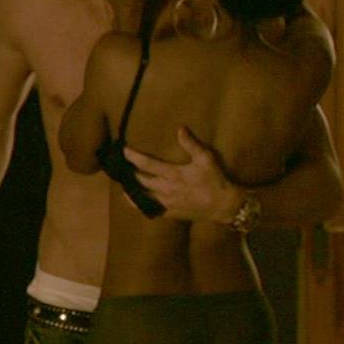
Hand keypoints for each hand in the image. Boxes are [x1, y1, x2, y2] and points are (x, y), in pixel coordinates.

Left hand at [124, 127, 243, 222]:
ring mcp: (166, 203)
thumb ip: (191, 144)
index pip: (147, 165)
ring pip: (141, 197)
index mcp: (173, 174)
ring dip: (131, 189)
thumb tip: (180, 129)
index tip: (124, 151)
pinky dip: (139, 204)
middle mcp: (165, 190)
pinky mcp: (169, 214)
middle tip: (121, 166)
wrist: (222, 206)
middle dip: (129, 173)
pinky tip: (135, 199)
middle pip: (140, 181)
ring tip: (124, 183)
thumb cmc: (214, 180)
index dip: (133, 157)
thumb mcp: (206, 159)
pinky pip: (149, 209)